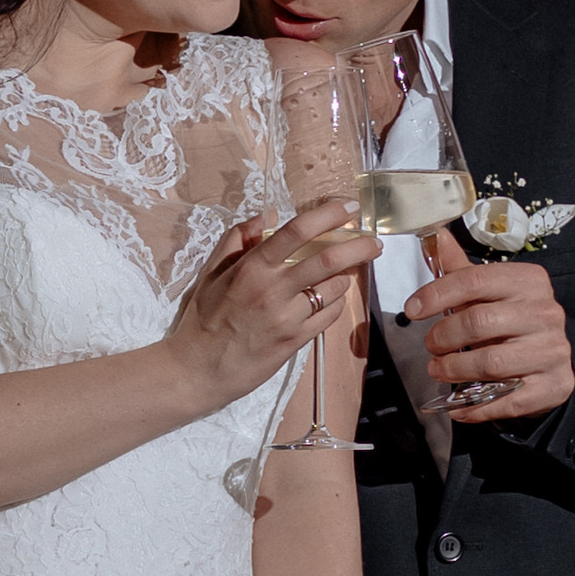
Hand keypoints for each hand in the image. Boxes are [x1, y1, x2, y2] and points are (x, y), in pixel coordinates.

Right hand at [177, 200, 381, 406]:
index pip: (296, 232)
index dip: (327, 216)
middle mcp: (273, 290)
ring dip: (347, 275)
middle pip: (327, 260)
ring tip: (349, 270)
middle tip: (375, 241)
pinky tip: (333, 296)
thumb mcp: (211, 272)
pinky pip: (329, 315)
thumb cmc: (203, 318)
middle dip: (358, 246)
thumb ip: (237, 240)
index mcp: (252, 268)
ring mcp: (287, 318)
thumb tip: (267, 215)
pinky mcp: (295, 341)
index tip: (347, 206)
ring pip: (333, 289)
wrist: (199, 369)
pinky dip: (337, 301)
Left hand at [403, 227, 574, 420]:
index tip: (412, 309)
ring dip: (455, 370)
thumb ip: (462, 270)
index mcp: (529, 281)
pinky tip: (458, 406)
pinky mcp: (555, 385)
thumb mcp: (491, 293)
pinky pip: (509, 400)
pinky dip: (477, 406)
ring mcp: (553, 351)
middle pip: (479, 322)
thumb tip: (436, 235)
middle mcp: (546, 313)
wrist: (552, 360)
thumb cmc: (512, 322)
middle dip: (444, 336)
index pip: (474, 280)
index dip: (437, 294)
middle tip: (430, 346)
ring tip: (439, 370)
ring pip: (492, 362)